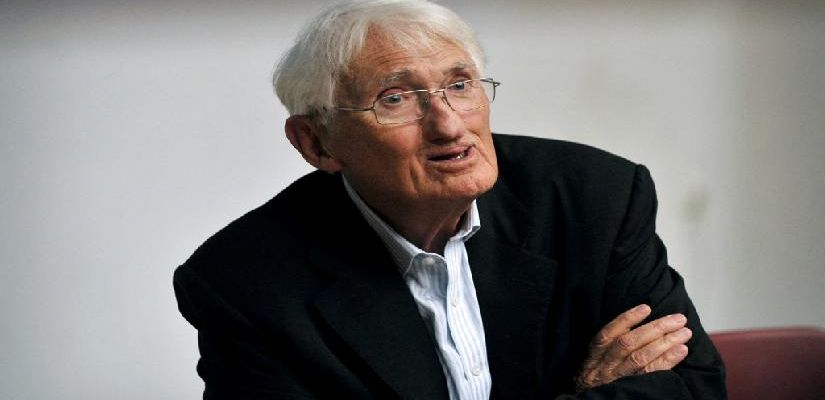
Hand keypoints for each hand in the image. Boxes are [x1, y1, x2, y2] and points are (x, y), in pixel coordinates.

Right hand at [575, 304, 691, 391]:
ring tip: (685, 333)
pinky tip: (681, 351)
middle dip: (656, 328)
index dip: (627, 319)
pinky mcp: (633, 389)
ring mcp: (619, 378)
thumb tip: (638, 322)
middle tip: (678, 319)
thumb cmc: (598, 378)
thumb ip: (610, 344)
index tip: (646, 308)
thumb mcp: (595, 360)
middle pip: (630, 343)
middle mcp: (605, 366)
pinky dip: (667, 360)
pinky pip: (651, 374)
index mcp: (595, 354)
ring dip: (666, 343)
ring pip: (641, 357)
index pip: (609, 333)